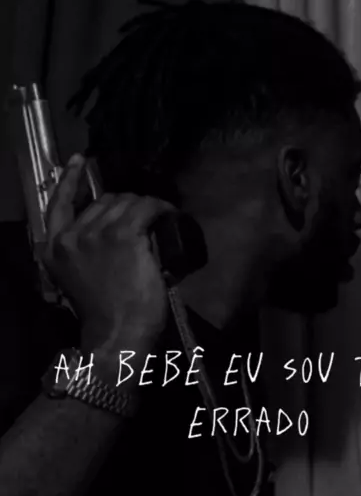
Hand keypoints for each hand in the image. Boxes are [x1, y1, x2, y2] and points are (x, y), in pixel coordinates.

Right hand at [43, 154, 171, 352]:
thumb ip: (85, 253)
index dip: (69, 180)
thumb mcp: (81, 278)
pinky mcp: (125, 235)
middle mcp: (72, 237)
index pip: (57, 204)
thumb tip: (110, 231)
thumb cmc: (106, 314)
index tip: (79, 162)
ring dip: (146, 207)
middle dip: (126, 206)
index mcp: (55, 249)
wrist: (119, 333)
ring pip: (127, 202)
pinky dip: (161, 208)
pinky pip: (147, 208)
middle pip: (103, 202)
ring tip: (160, 219)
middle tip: (145, 218)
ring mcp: (98, 233)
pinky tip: (170, 214)